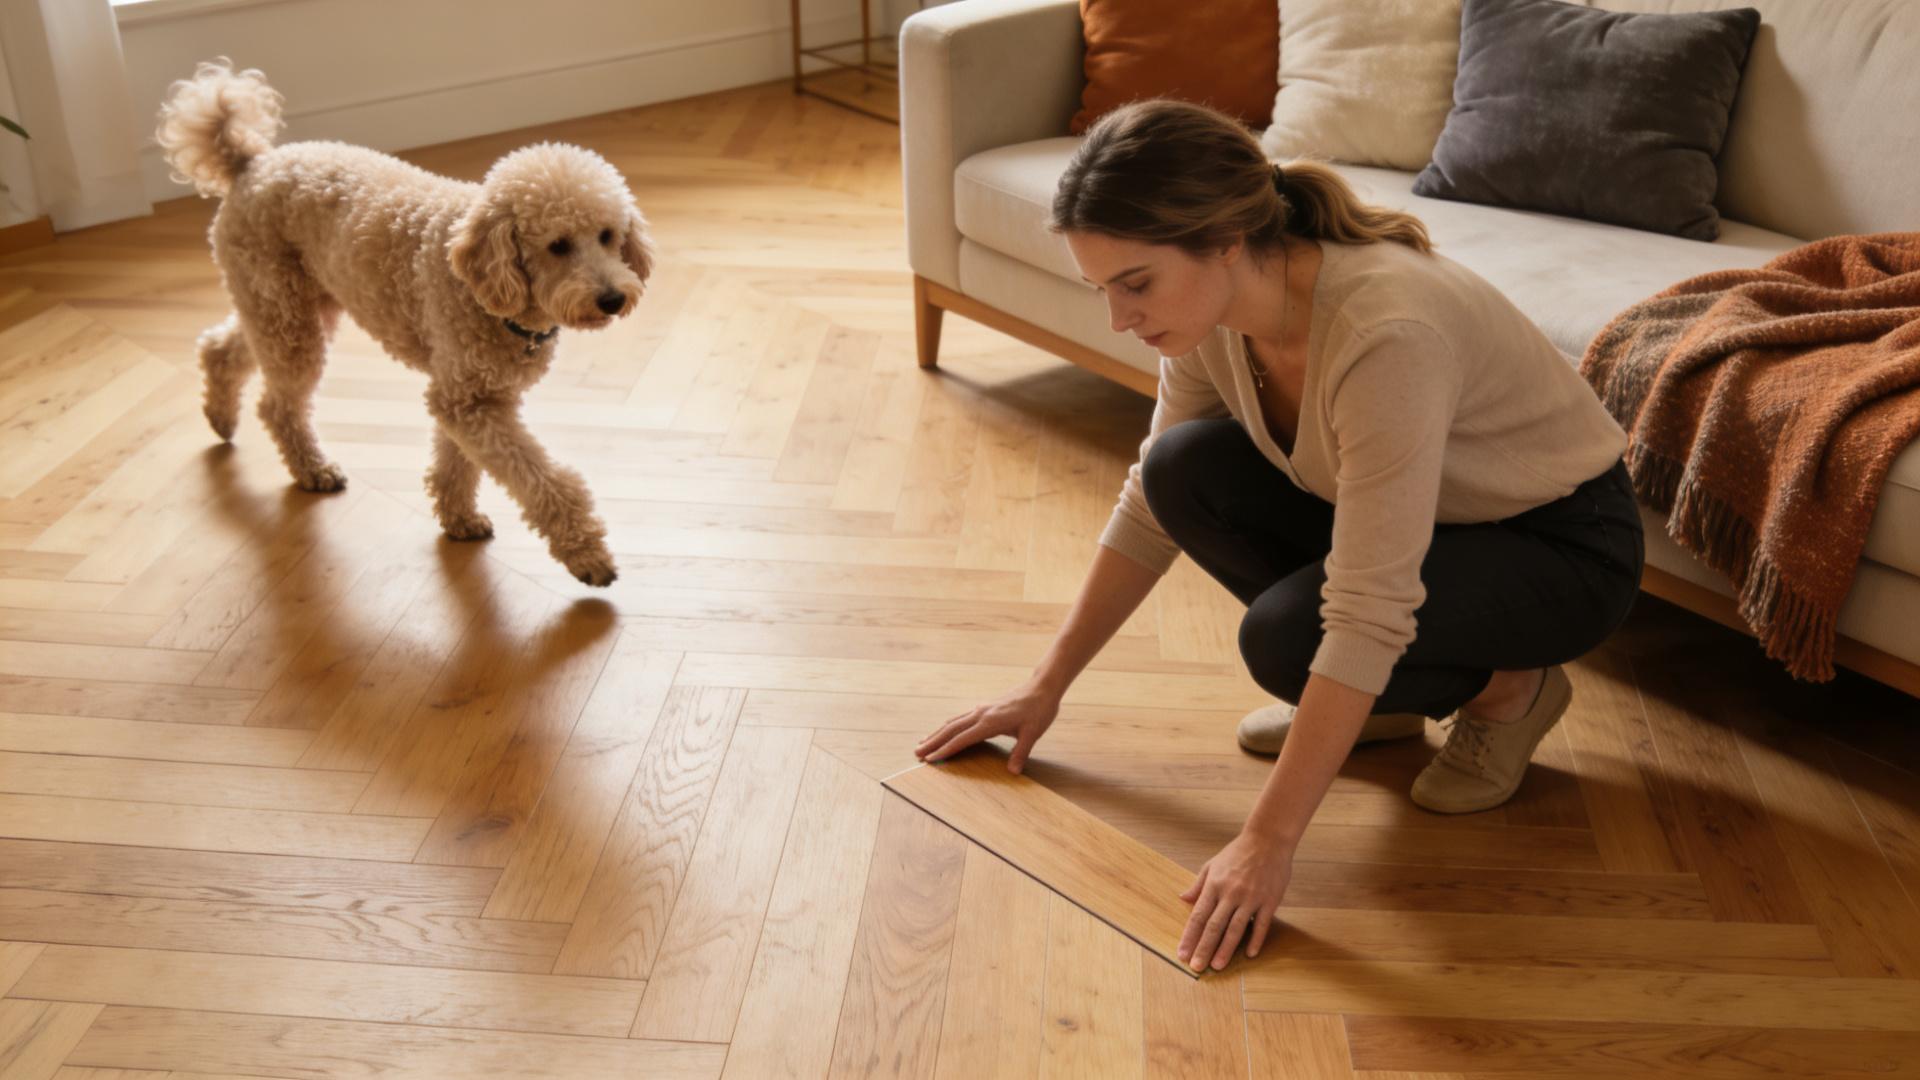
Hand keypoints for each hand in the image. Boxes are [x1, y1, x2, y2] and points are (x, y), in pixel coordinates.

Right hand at [914, 680, 1060, 773]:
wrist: (1042, 688)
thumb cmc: (1039, 710)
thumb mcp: (1033, 734)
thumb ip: (1021, 753)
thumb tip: (1013, 772)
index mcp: (990, 721)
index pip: (962, 739)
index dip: (945, 750)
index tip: (931, 759)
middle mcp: (981, 713)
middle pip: (951, 729)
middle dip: (933, 742)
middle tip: (917, 753)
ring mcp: (981, 708)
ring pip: (953, 722)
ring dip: (937, 733)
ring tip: (923, 742)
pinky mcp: (984, 707)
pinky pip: (961, 717)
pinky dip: (948, 726)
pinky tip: (944, 730)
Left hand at [1177, 830, 1292, 971]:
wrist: (1268, 840)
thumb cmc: (1238, 852)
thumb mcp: (1213, 864)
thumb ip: (1198, 884)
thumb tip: (1182, 898)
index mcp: (1214, 885)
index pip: (1198, 916)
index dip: (1189, 937)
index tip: (1182, 954)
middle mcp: (1230, 893)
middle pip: (1214, 926)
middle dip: (1203, 948)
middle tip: (1196, 967)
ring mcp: (1251, 898)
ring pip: (1235, 928)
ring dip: (1226, 949)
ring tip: (1217, 966)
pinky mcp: (1269, 900)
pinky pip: (1261, 924)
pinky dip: (1255, 940)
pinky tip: (1249, 954)